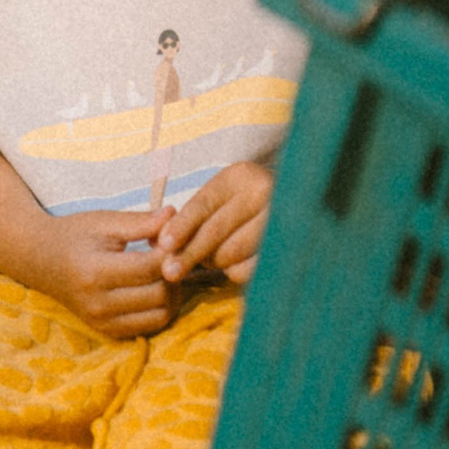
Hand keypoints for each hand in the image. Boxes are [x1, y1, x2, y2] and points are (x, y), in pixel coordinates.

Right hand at [38, 207, 177, 337]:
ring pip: (160, 315)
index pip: (150, 266)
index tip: (169, 237)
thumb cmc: (73, 235)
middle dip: (172, 272)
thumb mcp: (104, 221)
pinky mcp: (106, 330)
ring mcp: (102, 321)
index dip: (170, 250)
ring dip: (172, 293)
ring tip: (163, 272)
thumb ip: (141, 221)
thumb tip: (175, 215)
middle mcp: (98, 303)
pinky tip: (154, 288)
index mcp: (95, 272)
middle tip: (168, 254)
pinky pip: (150, 327)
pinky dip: (160, 308)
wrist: (39, 260)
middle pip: (159, 293)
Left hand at [159, 159, 274, 286]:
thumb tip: (157, 242)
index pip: (203, 204)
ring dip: (213, 262)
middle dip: (189, 254)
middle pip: (215, 231)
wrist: (291, 207)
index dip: (181, 227)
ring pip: (230, 252)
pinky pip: (248, 269)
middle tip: (170, 272)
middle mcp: (263, 192)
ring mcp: (279, 219)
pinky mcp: (286, 247)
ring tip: (212, 257)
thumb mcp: (213, 201)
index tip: (164, 245)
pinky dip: (233, 272)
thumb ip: (184, 219)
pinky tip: (234, 262)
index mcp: (240, 176)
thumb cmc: (237, 207)